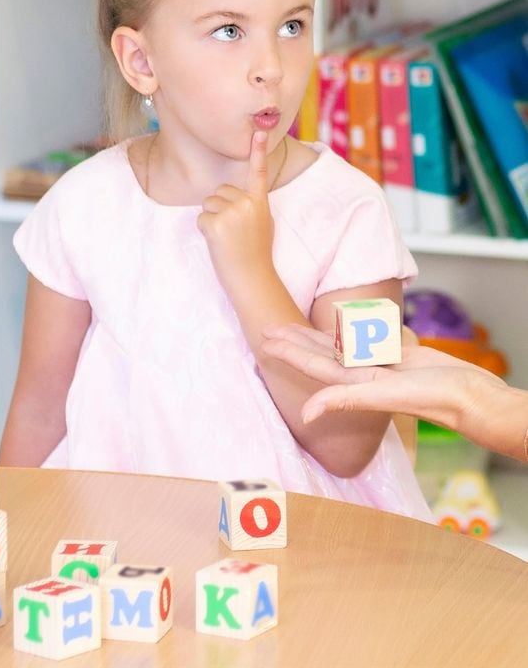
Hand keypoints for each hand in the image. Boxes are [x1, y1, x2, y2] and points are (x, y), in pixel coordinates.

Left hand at [197, 132, 275, 295]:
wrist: (252, 278)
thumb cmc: (255, 253)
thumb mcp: (262, 223)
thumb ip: (251, 206)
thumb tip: (233, 197)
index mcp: (260, 201)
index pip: (258, 172)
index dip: (258, 150)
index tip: (260, 131)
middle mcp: (247, 202)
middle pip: (219, 192)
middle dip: (220, 209)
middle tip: (233, 232)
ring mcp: (232, 212)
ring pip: (208, 204)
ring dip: (212, 220)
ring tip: (227, 238)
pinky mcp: (216, 223)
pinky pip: (201, 219)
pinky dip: (205, 231)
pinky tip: (219, 244)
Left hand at [261, 323, 503, 431]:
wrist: (472, 397)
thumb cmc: (433, 398)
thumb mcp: (385, 395)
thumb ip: (345, 400)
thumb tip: (306, 414)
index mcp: (357, 382)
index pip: (314, 363)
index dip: (289, 351)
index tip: (266, 339)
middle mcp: (366, 373)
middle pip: (321, 352)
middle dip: (295, 340)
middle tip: (269, 327)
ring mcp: (384, 364)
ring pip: (342, 345)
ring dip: (318, 335)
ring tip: (297, 324)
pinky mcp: (402, 355)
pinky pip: (369, 339)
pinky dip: (354, 331)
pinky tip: (344, 324)